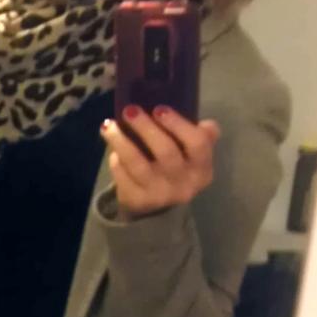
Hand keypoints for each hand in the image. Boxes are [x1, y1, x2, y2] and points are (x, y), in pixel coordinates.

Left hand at [100, 105, 219, 216]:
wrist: (158, 207)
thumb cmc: (176, 167)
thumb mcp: (192, 154)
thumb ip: (201, 136)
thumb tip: (207, 124)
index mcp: (202, 169)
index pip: (197, 144)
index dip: (178, 125)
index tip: (159, 109)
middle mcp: (184, 184)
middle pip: (166, 152)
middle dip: (146, 128)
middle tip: (130, 110)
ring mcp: (160, 195)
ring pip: (139, 165)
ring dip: (121, 142)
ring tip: (109, 126)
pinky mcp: (138, 201)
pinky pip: (124, 177)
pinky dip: (117, 162)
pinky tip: (113, 151)